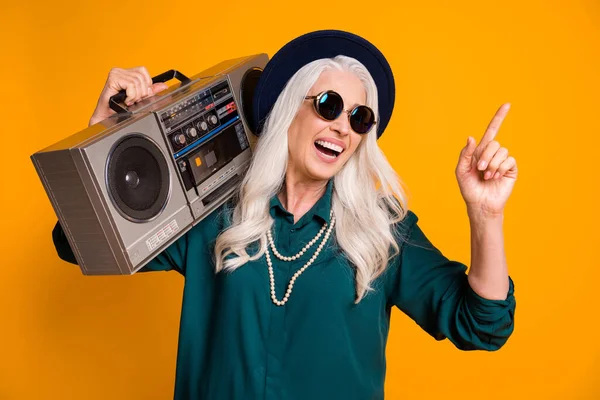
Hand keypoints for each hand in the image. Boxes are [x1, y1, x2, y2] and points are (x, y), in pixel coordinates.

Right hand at [88, 66, 168, 125]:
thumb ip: (150, 90)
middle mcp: (120, 71)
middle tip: (134, 100)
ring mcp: (116, 74)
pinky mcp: (113, 79)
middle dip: (142, 92)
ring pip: (137, 81)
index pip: (143, 71)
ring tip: (129, 101)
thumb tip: (163, 86)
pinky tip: (126, 100)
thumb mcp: (139, 97)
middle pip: (142, 76)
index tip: (141, 95)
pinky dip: (131, 95)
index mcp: (126, 73)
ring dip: (136, 95)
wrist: (107, 116)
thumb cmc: (119, 107)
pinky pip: (131, 85)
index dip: (146, 84)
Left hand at [455, 103, 517, 217]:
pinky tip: (495, 177)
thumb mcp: (461, 170)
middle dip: (485, 157)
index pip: (491, 131)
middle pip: (494, 143)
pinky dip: (500, 168)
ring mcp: (503, 161)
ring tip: (487, 177)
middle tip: (480, 170)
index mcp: (480, 151)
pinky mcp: (511, 169)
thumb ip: (465, 154)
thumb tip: (471, 137)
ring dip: (492, 165)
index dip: (499, 117)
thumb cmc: (469, 188)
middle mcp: (493, 154)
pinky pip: (509, 160)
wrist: (480, 204)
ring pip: (502, 151)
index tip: (508, 104)